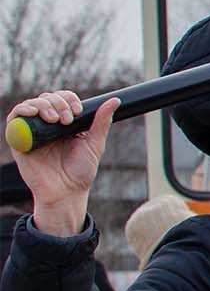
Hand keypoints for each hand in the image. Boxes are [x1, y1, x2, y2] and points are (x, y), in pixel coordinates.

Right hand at [7, 93, 118, 237]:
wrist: (66, 192)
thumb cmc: (81, 171)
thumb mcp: (94, 143)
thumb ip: (102, 122)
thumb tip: (114, 100)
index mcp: (65, 124)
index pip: (62, 99)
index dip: (69, 99)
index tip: (78, 111)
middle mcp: (47, 125)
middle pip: (46, 98)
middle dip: (58, 103)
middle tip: (68, 120)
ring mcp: (33, 132)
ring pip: (31, 104)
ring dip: (43, 105)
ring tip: (55, 120)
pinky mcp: (19, 141)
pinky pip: (14, 119)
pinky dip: (22, 110)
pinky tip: (33, 112)